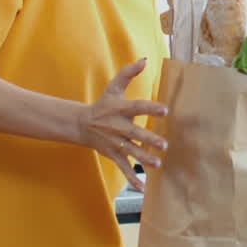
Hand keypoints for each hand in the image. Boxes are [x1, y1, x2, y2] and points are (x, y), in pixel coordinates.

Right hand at [79, 58, 168, 190]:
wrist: (81, 124)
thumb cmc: (103, 104)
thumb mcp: (113, 87)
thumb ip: (128, 73)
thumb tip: (144, 59)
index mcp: (120, 109)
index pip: (137, 106)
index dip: (150, 107)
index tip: (165, 109)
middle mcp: (118, 127)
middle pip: (135, 133)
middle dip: (148, 139)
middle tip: (163, 145)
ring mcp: (115, 142)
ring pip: (130, 152)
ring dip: (143, 159)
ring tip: (157, 164)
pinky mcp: (113, 155)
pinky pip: (123, 168)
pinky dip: (132, 179)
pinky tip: (144, 187)